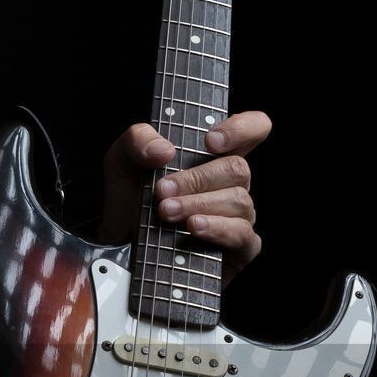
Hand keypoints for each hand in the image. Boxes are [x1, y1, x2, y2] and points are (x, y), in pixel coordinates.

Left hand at [100, 109, 271, 285]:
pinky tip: (193, 228)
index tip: (211, 141)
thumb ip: (138, 140)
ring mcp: (239, 216)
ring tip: (167, 213)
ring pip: (239, 200)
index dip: (242, 128)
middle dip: (198, 179)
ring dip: (199, 205)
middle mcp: (231, 184)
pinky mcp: (239, 248)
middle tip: (162, 191)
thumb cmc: (132, 200)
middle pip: (238, 168)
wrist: (123, 246)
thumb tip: (165, 150)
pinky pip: (242, 235)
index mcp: (215, 156)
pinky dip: (217, 229)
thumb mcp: (123, 159)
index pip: (252, 129)